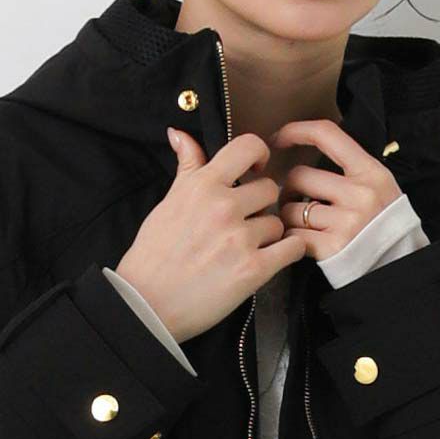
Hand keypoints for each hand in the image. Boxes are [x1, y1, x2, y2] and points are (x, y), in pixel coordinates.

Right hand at [113, 128, 311, 342]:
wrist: (147, 304)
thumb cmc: (153, 255)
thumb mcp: (168, 203)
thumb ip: (186, 168)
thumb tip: (180, 133)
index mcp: (203, 185)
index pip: (248, 147)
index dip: (259, 156)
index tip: (256, 169)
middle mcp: (224, 206)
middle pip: (270, 189)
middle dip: (260, 205)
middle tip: (244, 222)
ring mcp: (241, 238)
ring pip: (277, 223)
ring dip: (267, 235)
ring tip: (244, 249)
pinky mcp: (254, 269)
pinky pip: (292, 249)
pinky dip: (288, 252)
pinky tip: (273, 258)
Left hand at [268, 118, 403, 260]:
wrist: (399, 264)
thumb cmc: (383, 224)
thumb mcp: (378, 187)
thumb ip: (349, 169)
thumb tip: (307, 150)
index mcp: (371, 172)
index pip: (327, 134)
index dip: (296, 131)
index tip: (278, 139)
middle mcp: (360, 194)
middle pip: (299, 176)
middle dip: (289, 188)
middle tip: (295, 200)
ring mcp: (346, 222)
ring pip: (290, 208)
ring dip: (288, 215)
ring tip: (301, 223)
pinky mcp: (332, 248)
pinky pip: (293, 235)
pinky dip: (291, 238)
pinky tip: (303, 240)